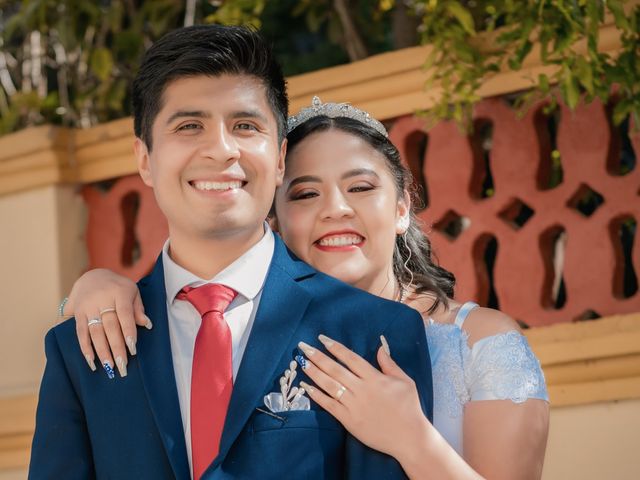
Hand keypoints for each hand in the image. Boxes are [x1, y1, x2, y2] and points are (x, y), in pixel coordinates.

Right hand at [65, 269, 150, 377]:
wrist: (92, 276)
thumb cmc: (118, 287)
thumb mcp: (132, 291)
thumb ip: (138, 308)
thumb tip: (147, 324)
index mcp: (119, 292)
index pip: (125, 314)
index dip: (128, 331)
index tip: (133, 348)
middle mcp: (102, 299)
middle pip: (109, 326)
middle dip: (116, 347)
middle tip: (122, 365)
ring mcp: (88, 307)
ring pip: (95, 331)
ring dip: (101, 351)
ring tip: (109, 367)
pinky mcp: (77, 314)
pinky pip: (81, 333)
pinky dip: (85, 348)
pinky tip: (91, 361)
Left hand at [297, 334, 431, 459]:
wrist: (409, 437)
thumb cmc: (409, 407)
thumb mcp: (405, 381)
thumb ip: (389, 364)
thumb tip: (380, 347)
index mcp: (374, 378)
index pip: (350, 358)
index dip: (335, 347)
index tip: (322, 338)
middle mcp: (361, 389)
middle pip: (335, 369)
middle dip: (317, 356)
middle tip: (303, 346)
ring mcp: (354, 405)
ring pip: (329, 385)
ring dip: (314, 373)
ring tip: (302, 362)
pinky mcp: (349, 420)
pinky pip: (329, 405)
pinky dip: (317, 395)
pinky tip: (306, 387)